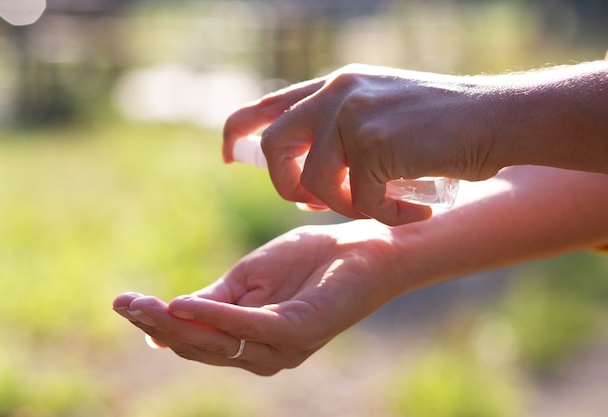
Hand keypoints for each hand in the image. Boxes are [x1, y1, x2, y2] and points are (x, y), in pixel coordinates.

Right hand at [113, 221, 402, 375]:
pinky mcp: (301, 330)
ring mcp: (284, 345)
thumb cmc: (309, 261)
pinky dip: (220, 317)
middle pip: (202, 347)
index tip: (124, 304)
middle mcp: (264, 352)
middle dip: (160, 327)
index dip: (159, 326)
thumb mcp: (250, 277)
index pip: (195, 340)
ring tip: (146, 305)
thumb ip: (213, 300)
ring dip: (180, 325)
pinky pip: (254, 327)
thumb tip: (167, 315)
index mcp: (249, 339)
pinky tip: (188, 306)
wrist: (364, 246)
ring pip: (221, 342)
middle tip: (125, 304)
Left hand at [223, 64, 498, 225]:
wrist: (496, 117)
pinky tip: (414, 213)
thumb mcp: (377, 117)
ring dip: (347, 208)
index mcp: (332, 87)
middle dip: (288, 188)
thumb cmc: (440, 127)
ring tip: (383, 206)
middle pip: (274, 150)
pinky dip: (385, 218)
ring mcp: (353, 114)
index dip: (236, 134)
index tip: (228, 157)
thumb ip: (337, 138)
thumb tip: (301, 185)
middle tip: (317, 205)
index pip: (263, 106)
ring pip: (317, 185)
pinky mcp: (374, 142)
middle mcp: (335, 93)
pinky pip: (359, 201)